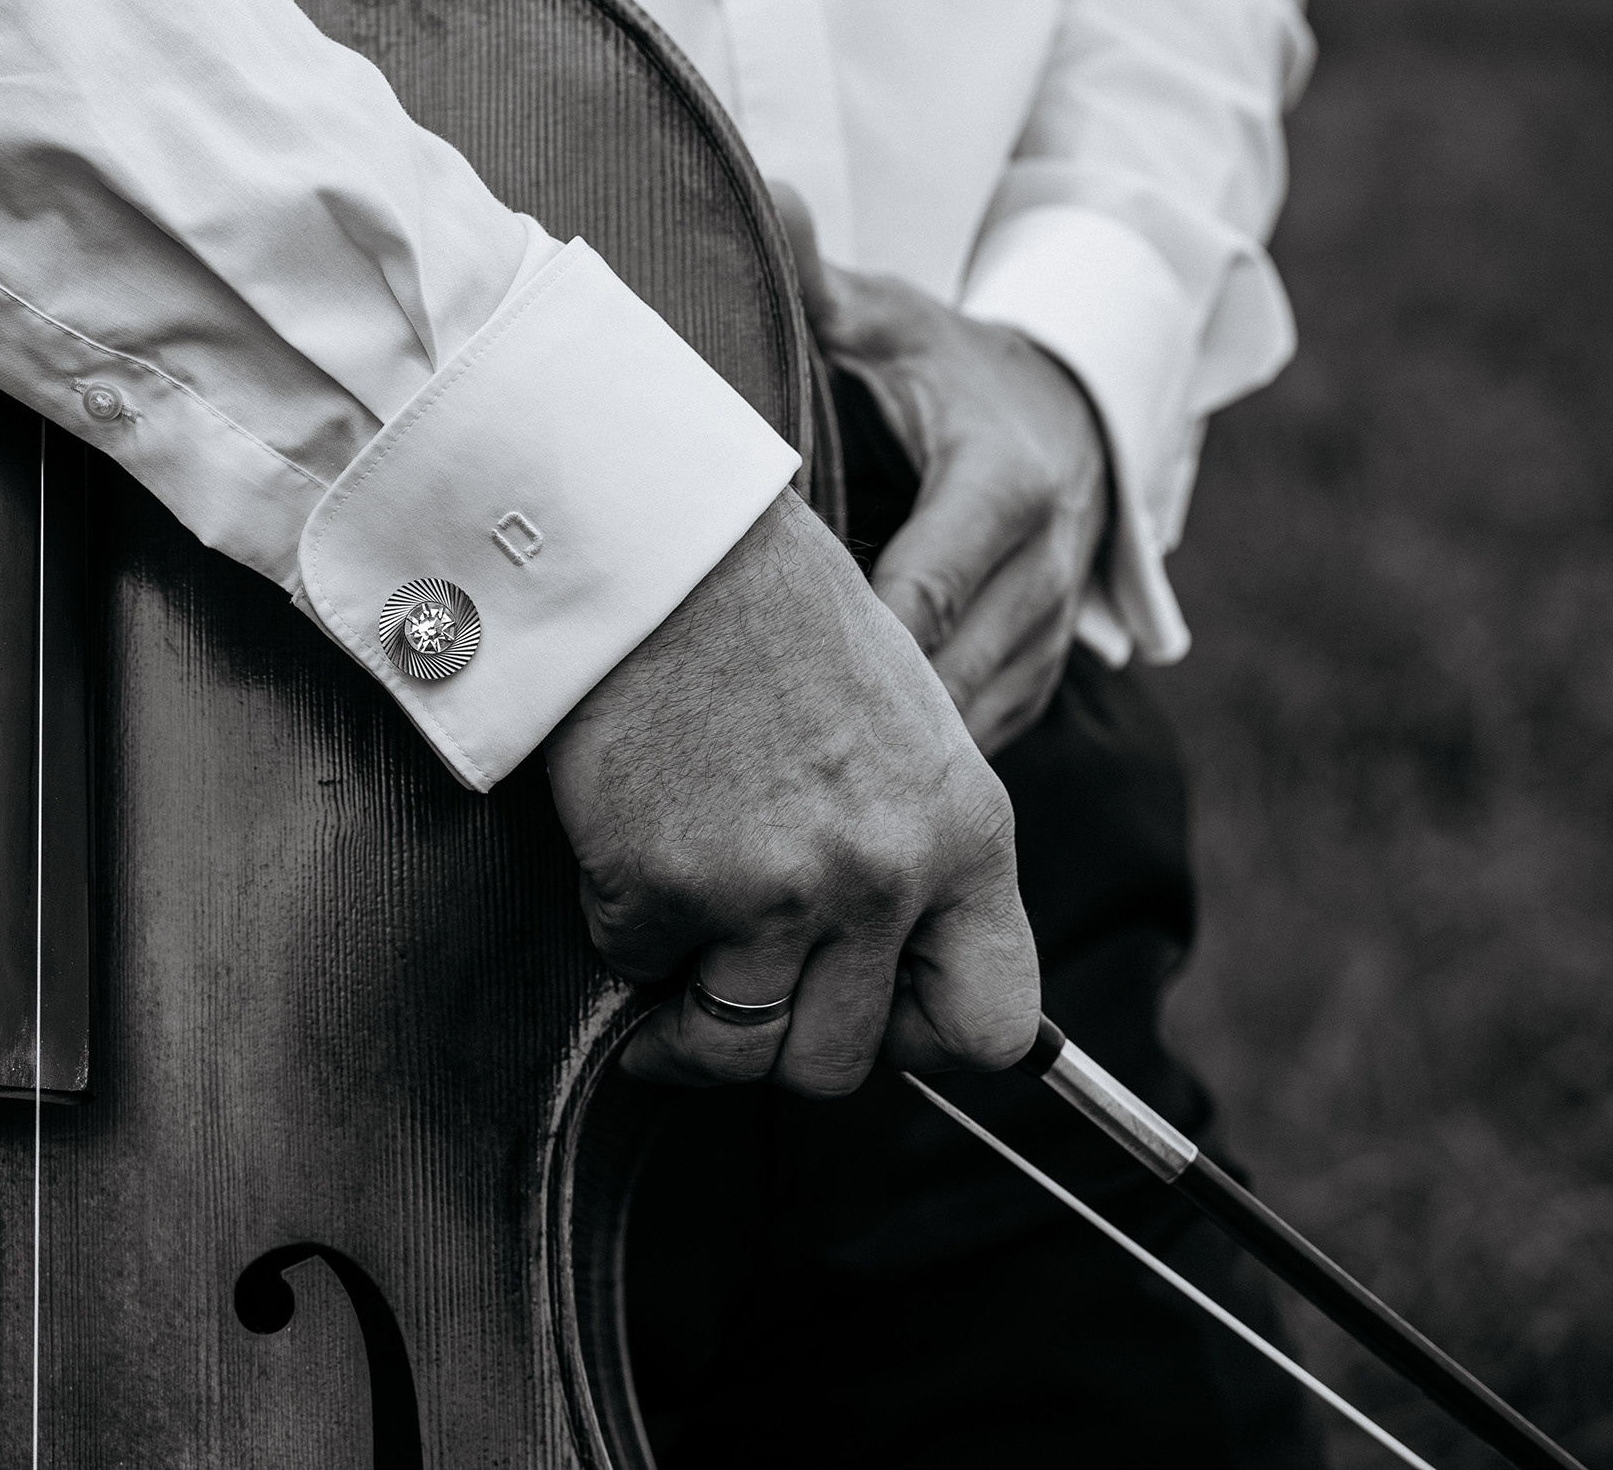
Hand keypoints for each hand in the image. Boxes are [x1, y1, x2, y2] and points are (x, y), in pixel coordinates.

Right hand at [544, 488, 1039, 1094]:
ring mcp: (772, 889)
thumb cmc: (779, 619)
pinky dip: (621, 929)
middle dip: (777, 1047)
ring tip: (664, 989)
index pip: (991, 1026)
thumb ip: (919, 855)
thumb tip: (880, 975)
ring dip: (687, 1029)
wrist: (666, 547)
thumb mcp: (909, 731)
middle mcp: (883, 876)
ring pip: (733, 1051)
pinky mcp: (663, 884)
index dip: (918, 1040)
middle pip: (838, 1065)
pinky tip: (625, 859)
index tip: (862, 1016)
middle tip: (732, 1000)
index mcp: (966, 835)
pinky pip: (632, 965)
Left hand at [791, 217, 1110, 753]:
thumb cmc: (946, 366)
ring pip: (967, 724)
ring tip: (772, 782)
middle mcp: (1047, 566)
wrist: (1065, 408)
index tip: (745, 680)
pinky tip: (830, 776)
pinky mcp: (1045, 672)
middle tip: (737, 757)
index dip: (837, 648)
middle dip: (847, 720)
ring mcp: (1052, 630)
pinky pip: (981, 737)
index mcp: (1005, 483)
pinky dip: (915, 760)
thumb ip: (821, 279)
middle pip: (941, 676)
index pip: (918, 594)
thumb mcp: (891, 319)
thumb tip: (765, 190)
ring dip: (882, 754)